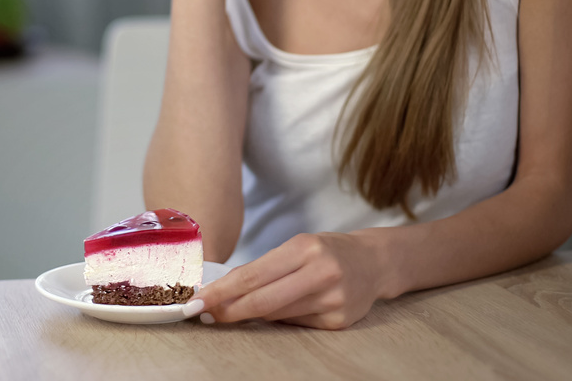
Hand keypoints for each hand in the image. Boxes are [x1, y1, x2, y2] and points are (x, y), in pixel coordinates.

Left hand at [185, 232, 386, 329]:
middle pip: (262, 301)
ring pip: (276, 315)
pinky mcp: (339, 321)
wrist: (374, 262)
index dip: (220, 292)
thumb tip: (223, 291)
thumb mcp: (297, 246)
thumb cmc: (326, 251)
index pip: (252, 276)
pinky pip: (296, 324)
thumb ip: (265, 268)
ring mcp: (333, 299)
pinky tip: (282, 309)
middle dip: (228, 311)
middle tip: (204, 315)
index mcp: (306, 248)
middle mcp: (321, 273)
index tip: (197, 302)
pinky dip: (281, 319)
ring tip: (237, 309)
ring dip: (251, 315)